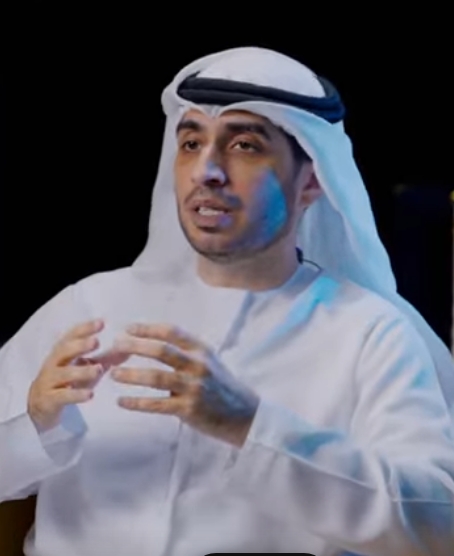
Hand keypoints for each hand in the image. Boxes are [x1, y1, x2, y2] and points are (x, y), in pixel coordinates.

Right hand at [28, 319, 106, 431]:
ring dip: (81, 371)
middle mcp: (54, 363)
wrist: (42, 406)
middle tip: (96, 342)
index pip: (71, 336)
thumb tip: (129, 349)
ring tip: (98, 369)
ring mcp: (49, 382)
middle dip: (80, 345)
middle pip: (64, 350)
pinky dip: (76, 395)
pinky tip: (90, 395)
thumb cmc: (68, 382)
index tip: (101, 323)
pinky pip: (62, 396)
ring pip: (64, 374)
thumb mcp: (87, 368)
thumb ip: (106, 358)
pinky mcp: (49, 400)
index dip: (85, 328)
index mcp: (63, 352)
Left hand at [110, 324, 259, 446]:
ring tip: (113, 374)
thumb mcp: (210, 361)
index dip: (147, 328)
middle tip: (115, 346)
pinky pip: (156, 405)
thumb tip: (155, 341)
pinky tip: (121, 401)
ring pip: (155, 377)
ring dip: (131, 375)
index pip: (171, 332)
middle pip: (160, 350)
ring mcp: (194, 388)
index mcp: (202, 350)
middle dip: (134, 346)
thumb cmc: (224, 387)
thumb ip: (188, 352)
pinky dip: (136, 403)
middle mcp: (198, 365)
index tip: (127, 328)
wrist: (247, 416)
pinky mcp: (189, 409)